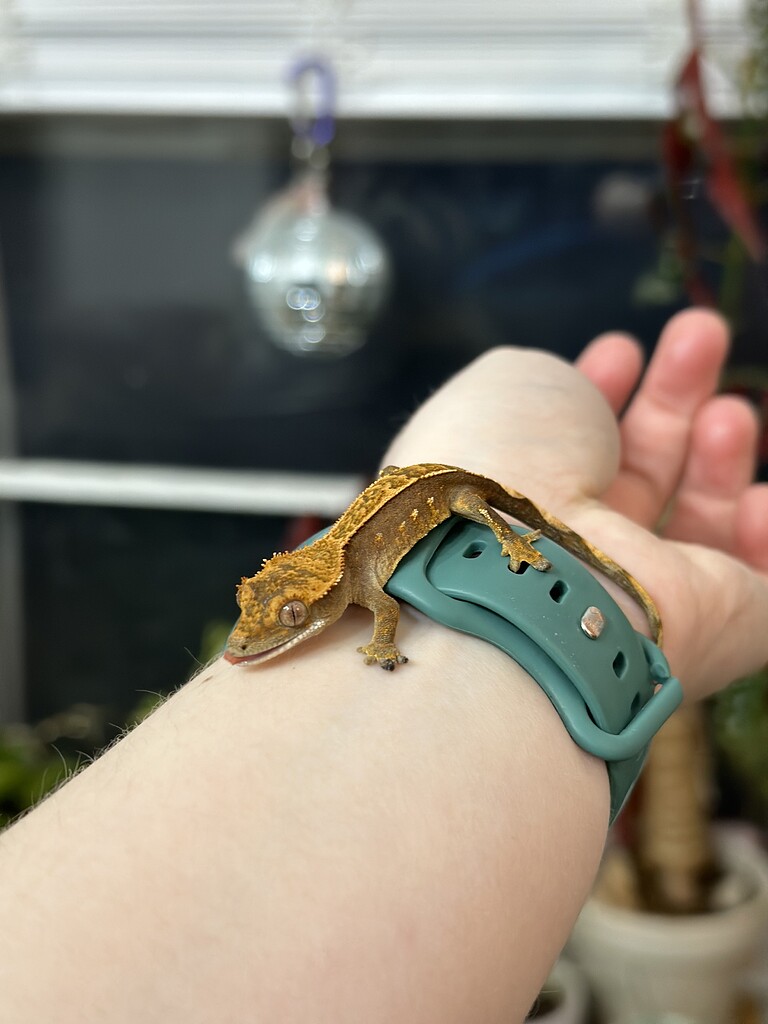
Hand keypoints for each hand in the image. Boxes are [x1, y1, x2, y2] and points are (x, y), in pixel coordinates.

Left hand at [383, 309, 767, 697]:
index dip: (599, 394)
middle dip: (670, 404)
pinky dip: (762, 540)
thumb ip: (550, 385)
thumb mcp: (510, 387)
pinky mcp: (711, 635)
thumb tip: (585, 397)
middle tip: (701, 332)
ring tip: (728, 412)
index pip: (566, 456)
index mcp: (507, 509)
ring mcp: (637, 603)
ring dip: (718, 457)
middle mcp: (568, 560)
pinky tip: (756, 501)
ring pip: (695, 526)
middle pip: (636, 479)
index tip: (619, 348)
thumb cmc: (501, 467)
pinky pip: (754, 590)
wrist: (521, 573)